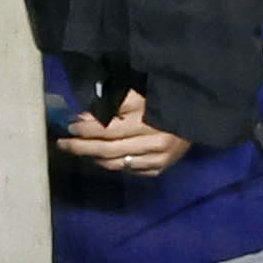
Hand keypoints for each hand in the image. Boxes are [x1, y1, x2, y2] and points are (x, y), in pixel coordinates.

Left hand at [55, 90, 193, 176]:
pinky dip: (115, 165)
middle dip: (82, 147)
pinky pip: (131, 170)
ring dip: (96, 158)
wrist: (198, 113)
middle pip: (109, 149)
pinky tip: (105, 159)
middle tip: (64, 144)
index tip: (71, 125)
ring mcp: (158, 157)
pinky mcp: (162, 167)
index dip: (86, 128)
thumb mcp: (142, 92)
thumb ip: (116, 102)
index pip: (108, 128)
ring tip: (82, 151)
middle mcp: (154, 141)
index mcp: (148, 119)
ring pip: (118, 163)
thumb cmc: (166, 98)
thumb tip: (86, 115)